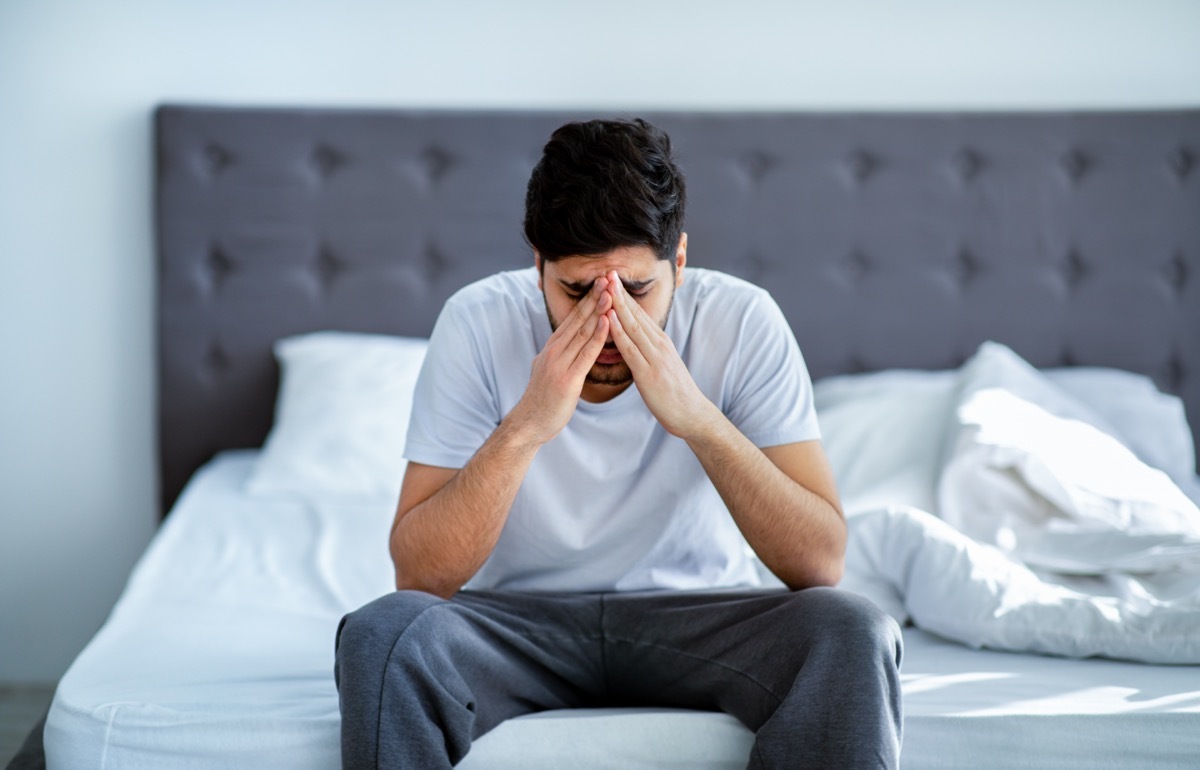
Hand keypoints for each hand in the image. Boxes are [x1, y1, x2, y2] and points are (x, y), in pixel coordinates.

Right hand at [508, 277, 611, 445]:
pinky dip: (597, 336)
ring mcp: (559, 364)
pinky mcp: (567, 379)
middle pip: (577, 320)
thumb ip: (558, 357)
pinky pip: (585, 354)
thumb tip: (566, 346)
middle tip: (607, 278)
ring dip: (598, 311)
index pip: (571, 319)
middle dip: (593, 297)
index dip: (586, 300)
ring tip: (611, 292)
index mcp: (551, 349)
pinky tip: (607, 322)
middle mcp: (554, 352)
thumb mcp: (547, 371)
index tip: (600, 284)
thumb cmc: (542, 401)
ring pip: (582, 332)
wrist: (528, 424)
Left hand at [604, 271, 717, 438]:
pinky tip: (608, 318)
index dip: (625, 296)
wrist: (692, 414)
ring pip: (632, 326)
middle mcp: (659, 344)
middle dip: (620, 292)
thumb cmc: (675, 393)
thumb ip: (649, 351)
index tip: (613, 279)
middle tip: (608, 271)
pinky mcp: (648, 373)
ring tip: (605, 286)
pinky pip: (630, 348)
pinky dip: (618, 331)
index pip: (640, 314)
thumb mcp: (662, 365)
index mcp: (660, 342)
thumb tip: (637, 341)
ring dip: (617, 305)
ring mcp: (654, 357)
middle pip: (636, 314)